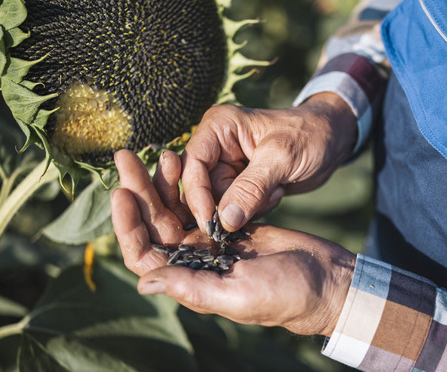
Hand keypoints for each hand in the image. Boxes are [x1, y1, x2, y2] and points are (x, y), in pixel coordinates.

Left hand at [111, 149, 355, 336]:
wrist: (324, 279)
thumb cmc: (286, 294)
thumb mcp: (238, 294)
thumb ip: (192, 287)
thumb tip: (143, 282)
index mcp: (189, 280)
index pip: (143, 253)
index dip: (127, 224)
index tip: (122, 192)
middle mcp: (193, 261)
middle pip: (154, 223)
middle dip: (138, 190)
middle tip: (125, 157)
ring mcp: (210, 241)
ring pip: (175, 208)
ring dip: (162, 181)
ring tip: (158, 151)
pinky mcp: (229, 224)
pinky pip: (200, 199)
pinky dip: (190, 181)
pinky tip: (184, 158)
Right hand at [182, 92, 356, 231]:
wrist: (333, 139)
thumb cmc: (309, 135)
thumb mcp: (282, 158)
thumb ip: (251, 188)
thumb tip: (224, 221)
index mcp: (218, 127)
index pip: (192, 166)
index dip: (196, 196)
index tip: (211, 223)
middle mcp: (216, 146)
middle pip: (202, 189)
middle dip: (230, 204)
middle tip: (262, 201)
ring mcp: (227, 166)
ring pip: (220, 203)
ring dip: (248, 207)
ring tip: (275, 190)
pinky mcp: (240, 184)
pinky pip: (236, 209)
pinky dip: (256, 209)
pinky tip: (277, 192)